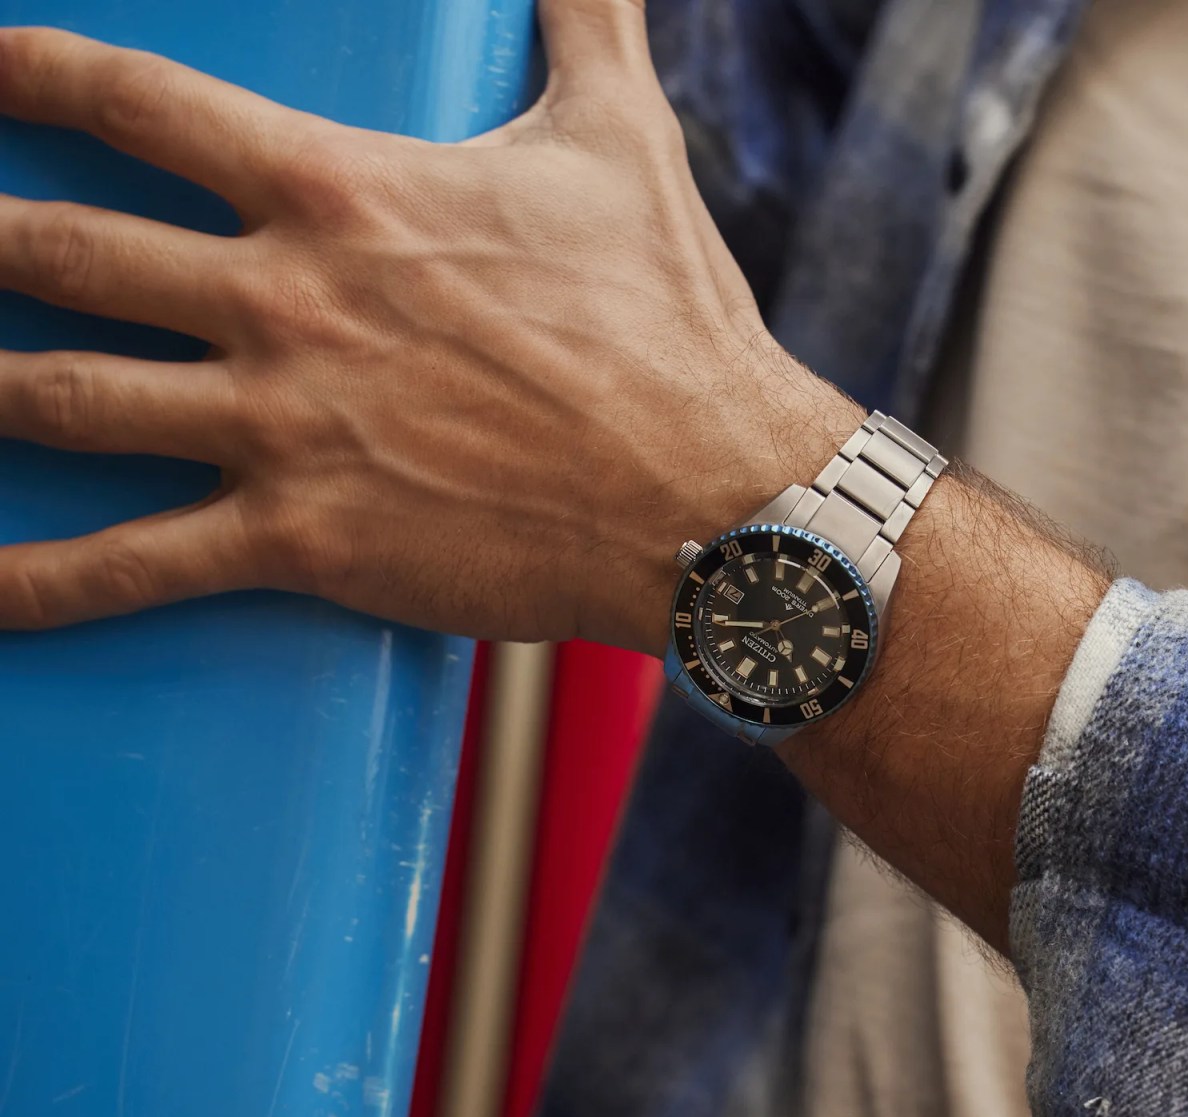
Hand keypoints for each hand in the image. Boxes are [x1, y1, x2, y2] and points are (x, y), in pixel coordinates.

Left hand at [0, 4, 857, 649]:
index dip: (27, 74)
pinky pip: (131, 563)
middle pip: (62, 250)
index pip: (136, 102)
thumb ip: (585, 14)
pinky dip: (33, 583)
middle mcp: (285, 300)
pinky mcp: (304, 538)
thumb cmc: (671, 319)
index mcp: (341, 190)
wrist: (713, 492)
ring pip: (64, 399)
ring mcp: (283, 424)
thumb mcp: (624, 137)